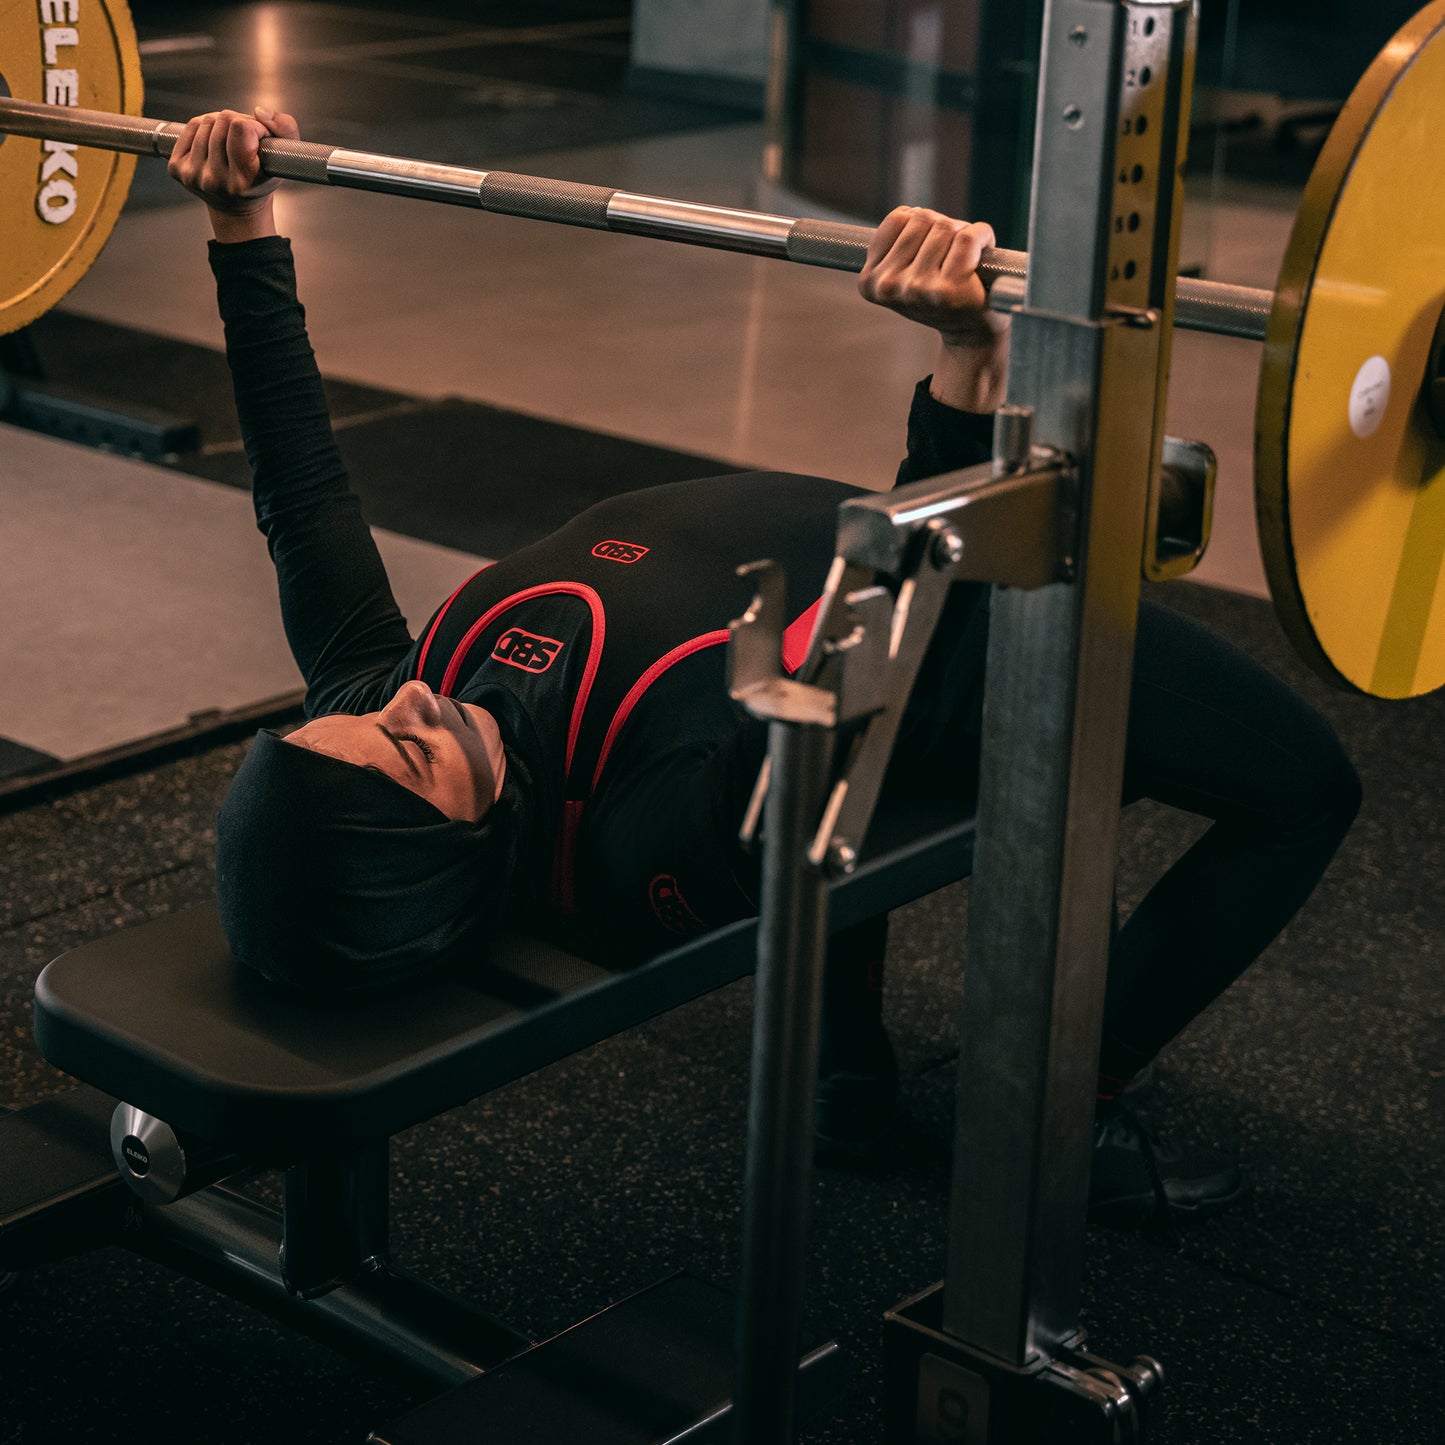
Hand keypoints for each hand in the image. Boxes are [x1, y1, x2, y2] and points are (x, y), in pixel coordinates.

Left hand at [167, 106, 300, 242]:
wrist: (238, 210)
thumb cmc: (262, 182)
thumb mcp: (284, 158)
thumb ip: (285, 129)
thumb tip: (259, 112)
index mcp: (243, 181)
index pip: (241, 128)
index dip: (254, 126)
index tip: (259, 138)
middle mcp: (215, 181)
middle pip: (223, 121)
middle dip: (237, 122)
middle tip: (244, 139)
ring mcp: (193, 175)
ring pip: (206, 121)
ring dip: (220, 124)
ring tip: (230, 141)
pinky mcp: (177, 168)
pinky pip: (190, 127)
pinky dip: (203, 126)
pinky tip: (213, 141)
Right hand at [859, 206, 1010, 412]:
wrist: (970, 333)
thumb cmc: (941, 295)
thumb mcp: (905, 271)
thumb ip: (898, 241)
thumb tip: (911, 212)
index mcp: (870, 281)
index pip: (898, 218)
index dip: (922, 223)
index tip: (930, 247)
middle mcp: (888, 287)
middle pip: (922, 218)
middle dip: (944, 227)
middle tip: (952, 254)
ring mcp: (916, 289)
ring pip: (945, 227)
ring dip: (963, 233)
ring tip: (966, 259)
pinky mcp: (946, 290)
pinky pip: (967, 238)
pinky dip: (983, 235)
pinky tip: (984, 252)